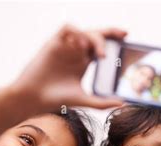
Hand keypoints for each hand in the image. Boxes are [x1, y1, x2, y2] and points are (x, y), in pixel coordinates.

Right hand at [10, 25, 126, 114]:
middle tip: (123, 35)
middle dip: (110, 32)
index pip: (101, 46)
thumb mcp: (84, 100)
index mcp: (83, 62)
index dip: (113, 40)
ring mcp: (65, 47)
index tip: (127, 40)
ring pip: (84, 31)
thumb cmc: (55, 98)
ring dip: (95, 38)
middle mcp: (75, 52)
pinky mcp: (54, 43)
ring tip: (101, 55)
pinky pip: (68, 28)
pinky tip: (83, 46)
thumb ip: (102, 102)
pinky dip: (78, 33)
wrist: (33, 98)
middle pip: (96, 35)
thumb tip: (123, 103)